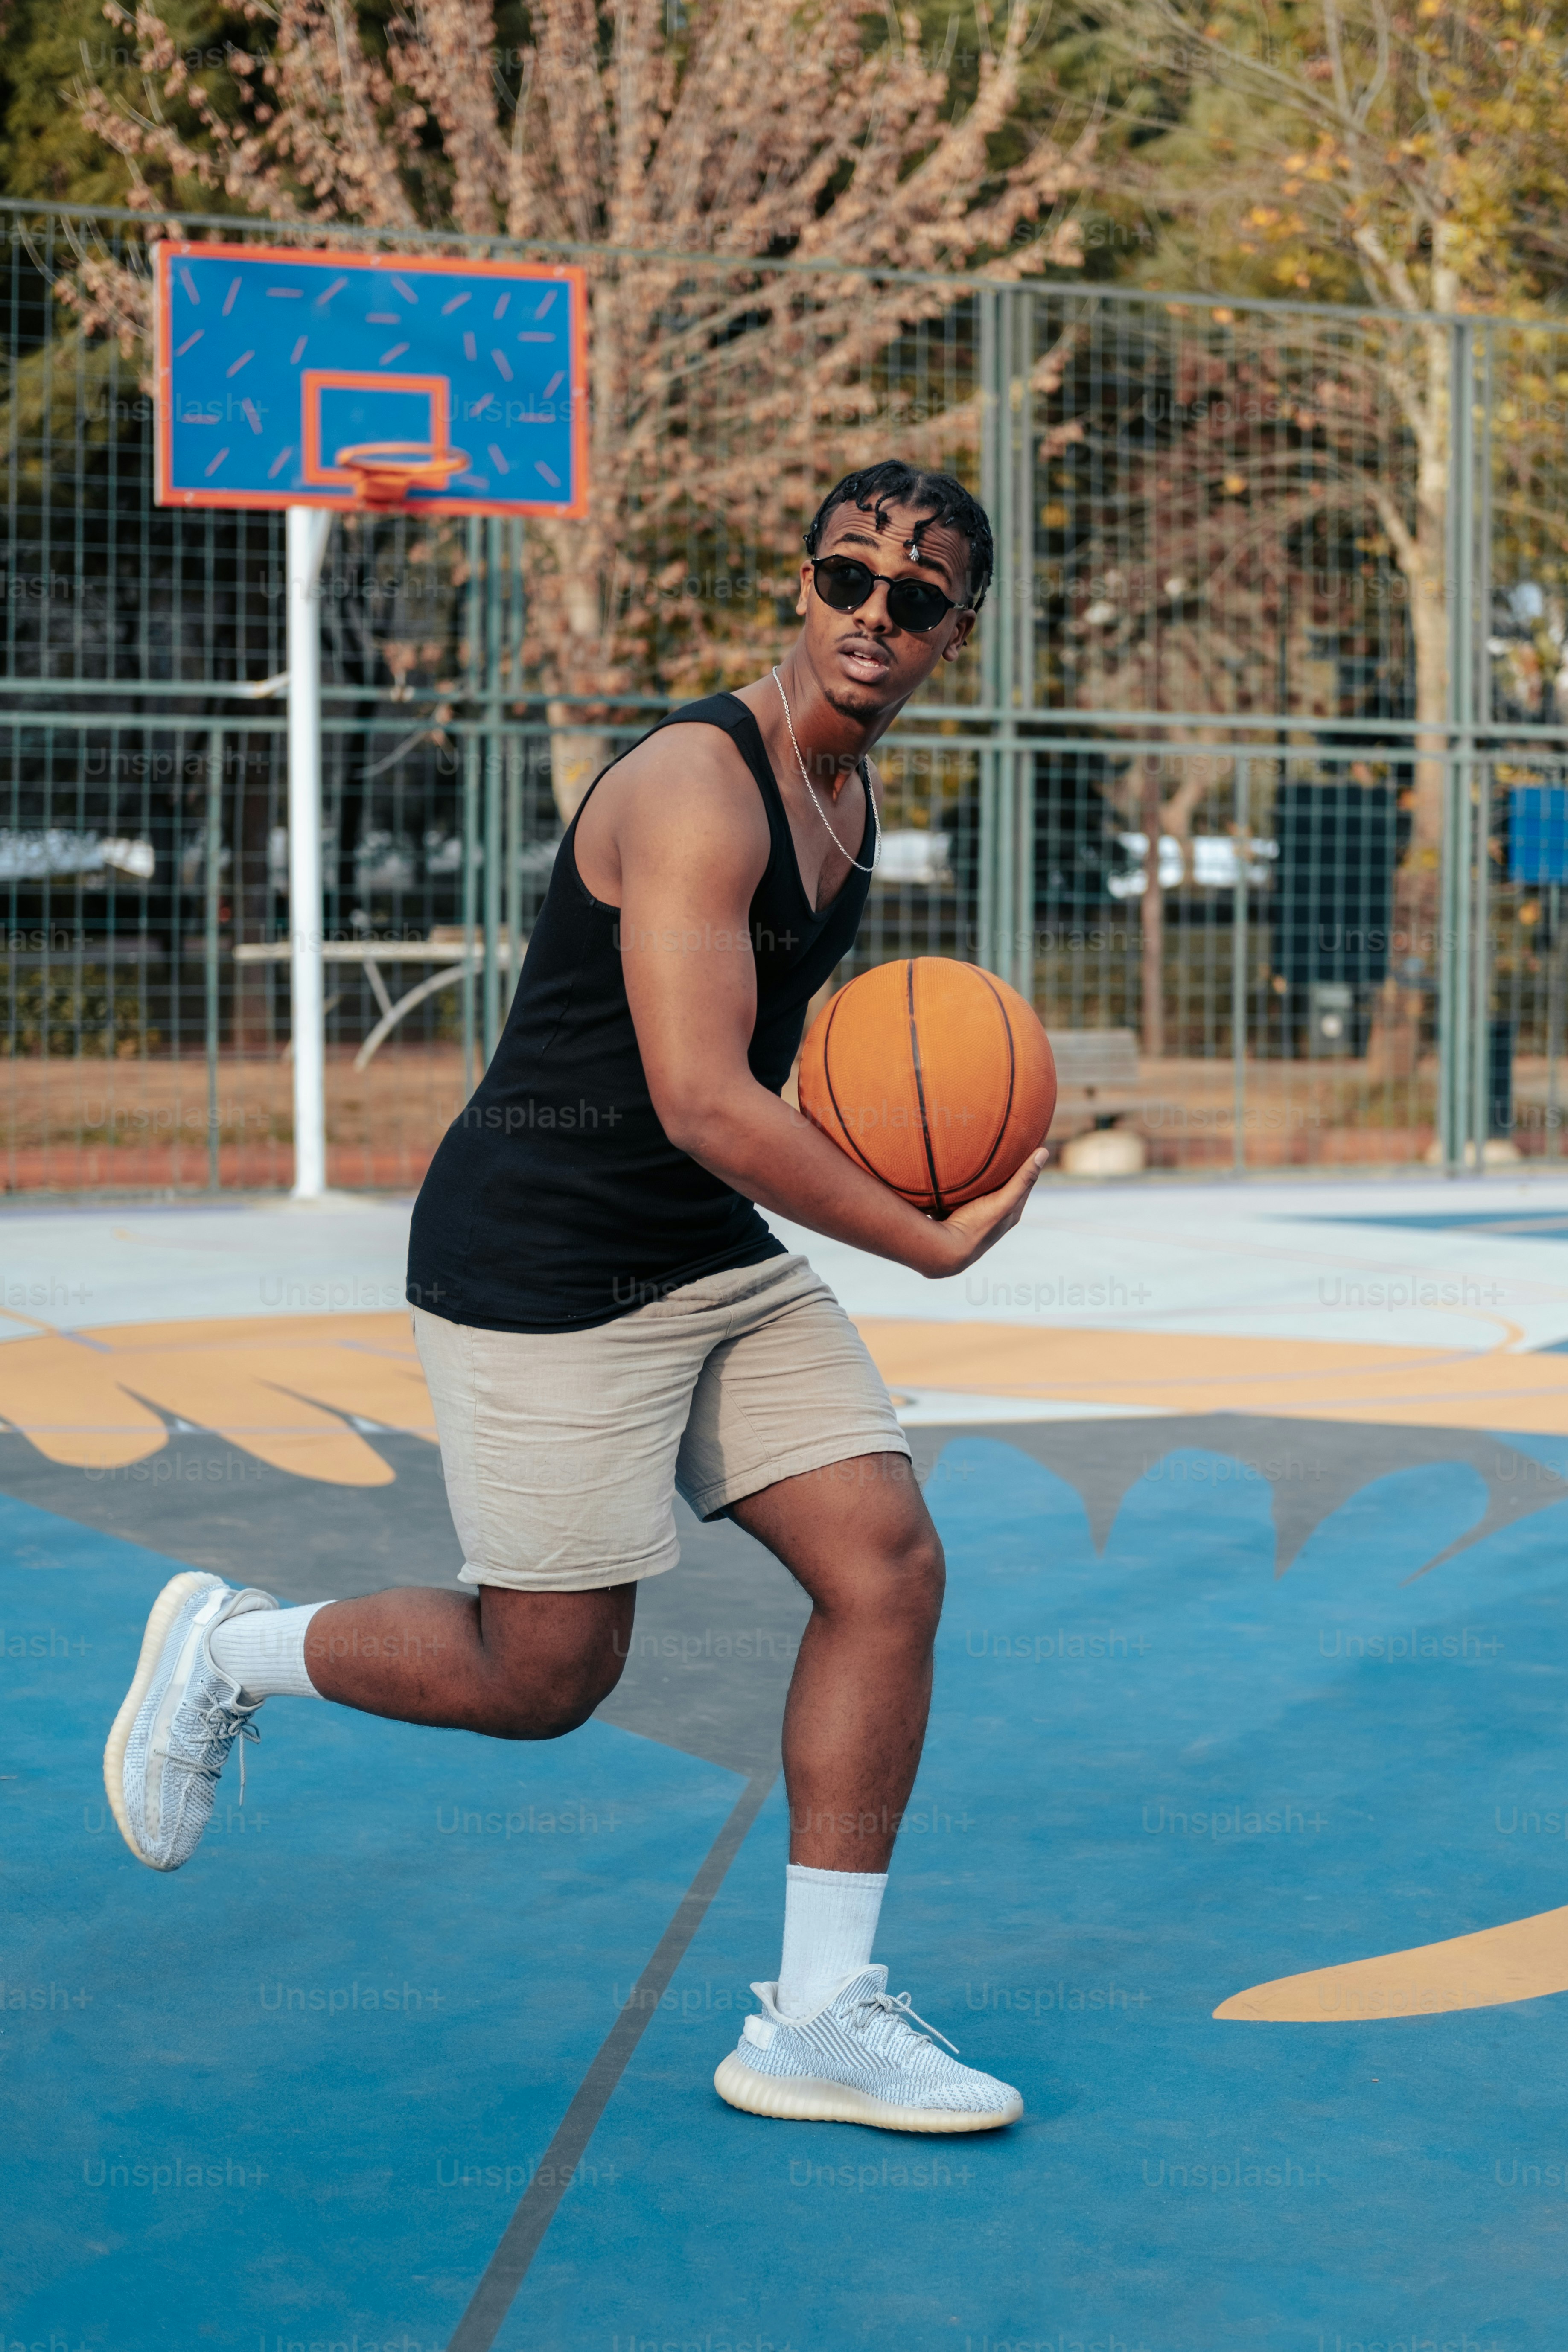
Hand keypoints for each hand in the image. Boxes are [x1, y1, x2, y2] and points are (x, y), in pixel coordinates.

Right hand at [919, 1147, 1048, 1277]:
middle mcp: (997, 1214)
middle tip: (1004, 1141)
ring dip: (984, 1175)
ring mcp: (977, 1214)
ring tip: (980, 1152)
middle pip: (1005, 1183)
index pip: (1025, 1180)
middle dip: (1005, 1166)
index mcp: (1012, 1211)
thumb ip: (1022, 1179)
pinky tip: (959, 1171)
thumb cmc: (977, 1226)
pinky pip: (966, 1193)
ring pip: (985, 1188)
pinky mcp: (959, 1214)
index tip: (1028, 1140)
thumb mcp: (1003, 1200)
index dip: (1027, 1161)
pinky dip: (967, 1183)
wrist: (944, 1250)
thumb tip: (1044, 1151)